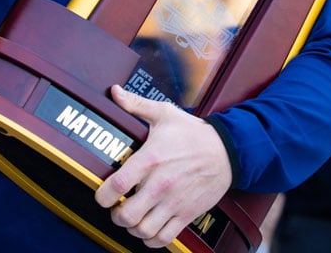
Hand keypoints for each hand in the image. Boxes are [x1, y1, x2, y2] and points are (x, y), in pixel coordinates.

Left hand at [93, 86, 231, 247]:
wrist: (228, 151)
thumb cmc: (194, 134)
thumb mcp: (164, 113)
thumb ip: (136, 105)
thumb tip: (115, 92)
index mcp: (150, 160)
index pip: (116, 186)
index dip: (102, 196)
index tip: (101, 195)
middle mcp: (160, 184)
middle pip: (127, 215)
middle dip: (116, 215)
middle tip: (117, 208)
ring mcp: (174, 202)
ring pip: (144, 230)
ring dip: (132, 228)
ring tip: (132, 218)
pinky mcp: (187, 214)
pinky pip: (165, 238)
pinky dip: (152, 239)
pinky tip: (149, 229)